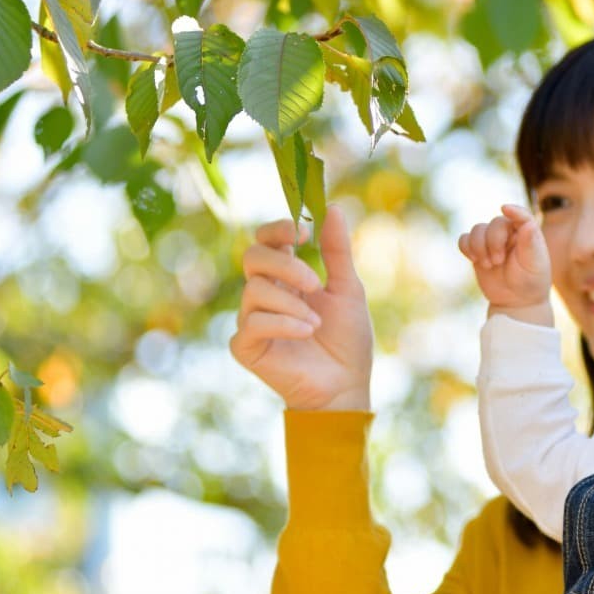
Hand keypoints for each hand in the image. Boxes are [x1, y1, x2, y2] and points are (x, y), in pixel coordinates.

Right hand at [230, 205, 372, 410]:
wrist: (346, 385)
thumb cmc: (347, 340)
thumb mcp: (348, 289)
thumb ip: (337, 251)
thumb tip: (334, 208)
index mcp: (286, 277)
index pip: (266, 240)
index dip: (278, 229)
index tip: (303, 232)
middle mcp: (265, 294)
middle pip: (252, 257)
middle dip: (285, 264)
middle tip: (314, 282)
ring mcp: (252, 319)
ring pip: (253, 290)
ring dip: (290, 302)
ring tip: (316, 323)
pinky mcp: (246, 346)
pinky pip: (252, 323)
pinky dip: (283, 324)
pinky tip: (306, 332)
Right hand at [458, 205, 551, 322]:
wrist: (516, 300)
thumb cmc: (531, 281)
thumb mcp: (534, 264)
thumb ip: (530, 243)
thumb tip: (528, 224)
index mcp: (526, 232)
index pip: (521, 215)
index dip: (514, 210)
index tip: (505, 208)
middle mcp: (508, 232)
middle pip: (495, 223)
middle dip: (493, 242)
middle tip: (498, 261)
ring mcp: (491, 240)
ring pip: (477, 229)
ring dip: (479, 247)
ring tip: (489, 265)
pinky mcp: (477, 250)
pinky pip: (464, 239)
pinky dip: (466, 247)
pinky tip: (474, 260)